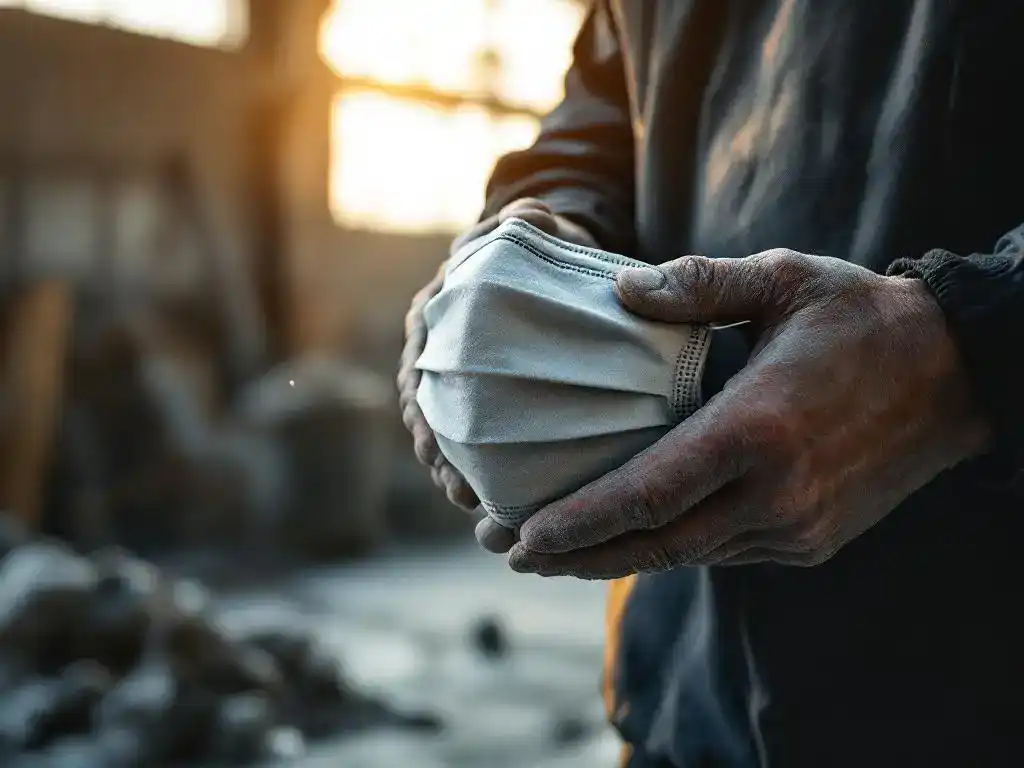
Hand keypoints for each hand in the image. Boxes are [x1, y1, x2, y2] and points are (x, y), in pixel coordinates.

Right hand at [396, 198, 596, 552]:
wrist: (551, 263)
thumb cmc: (538, 246)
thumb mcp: (533, 228)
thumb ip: (530, 221)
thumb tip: (532, 214)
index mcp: (436, 328)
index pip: (419, 383)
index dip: (424, 420)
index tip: (435, 452)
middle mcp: (444, 367)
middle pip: (433, 428)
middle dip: (444, 465)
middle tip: (463, 495)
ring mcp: (471, 394)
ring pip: (462, 449)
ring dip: (473, 483)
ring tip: (493, 519)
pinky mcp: (502, 413)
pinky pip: (495, 454)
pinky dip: (504, 481)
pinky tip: (522, 510)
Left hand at [509, 249, 991, 577]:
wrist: (960, 374)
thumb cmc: (864, 318)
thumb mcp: (785, 278)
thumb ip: (698, 283)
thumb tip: (619, 288)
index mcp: (759, 432)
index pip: (647, 496)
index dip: (578, 523)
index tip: (518, 536)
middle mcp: (776, 496)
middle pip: (653, 546)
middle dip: (573, 555)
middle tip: (504, 548)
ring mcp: (796, 529)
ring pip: (684, 557)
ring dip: (613, 558)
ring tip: (550, 548)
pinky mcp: (810, 542)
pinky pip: (720, 553)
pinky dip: (666, 548)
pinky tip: (627, 537)